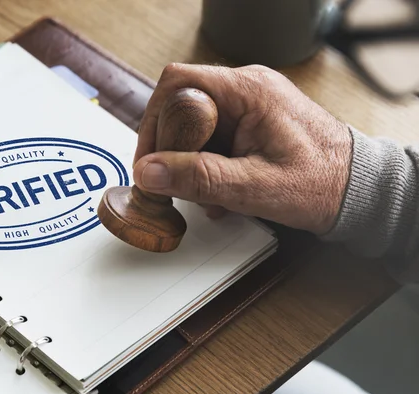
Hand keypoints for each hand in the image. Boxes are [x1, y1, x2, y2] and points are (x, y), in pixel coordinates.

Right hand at [132, 63, 352, 234]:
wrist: (357, 190)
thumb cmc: (322, 184)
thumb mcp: (254, 187)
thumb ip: (199, 178)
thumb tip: (149, 172)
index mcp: (249, 91)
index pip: (178, 85)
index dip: (154, 122)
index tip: (149, 160)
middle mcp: (247, 89)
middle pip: (182, 107)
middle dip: (173, 150)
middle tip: (176, 183)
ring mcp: (249, 105)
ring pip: (195, 126)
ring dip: (191, 163)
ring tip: (209, 194)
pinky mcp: (250, 122)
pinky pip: (213, 137)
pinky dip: (207, 165)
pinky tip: (220, 190)